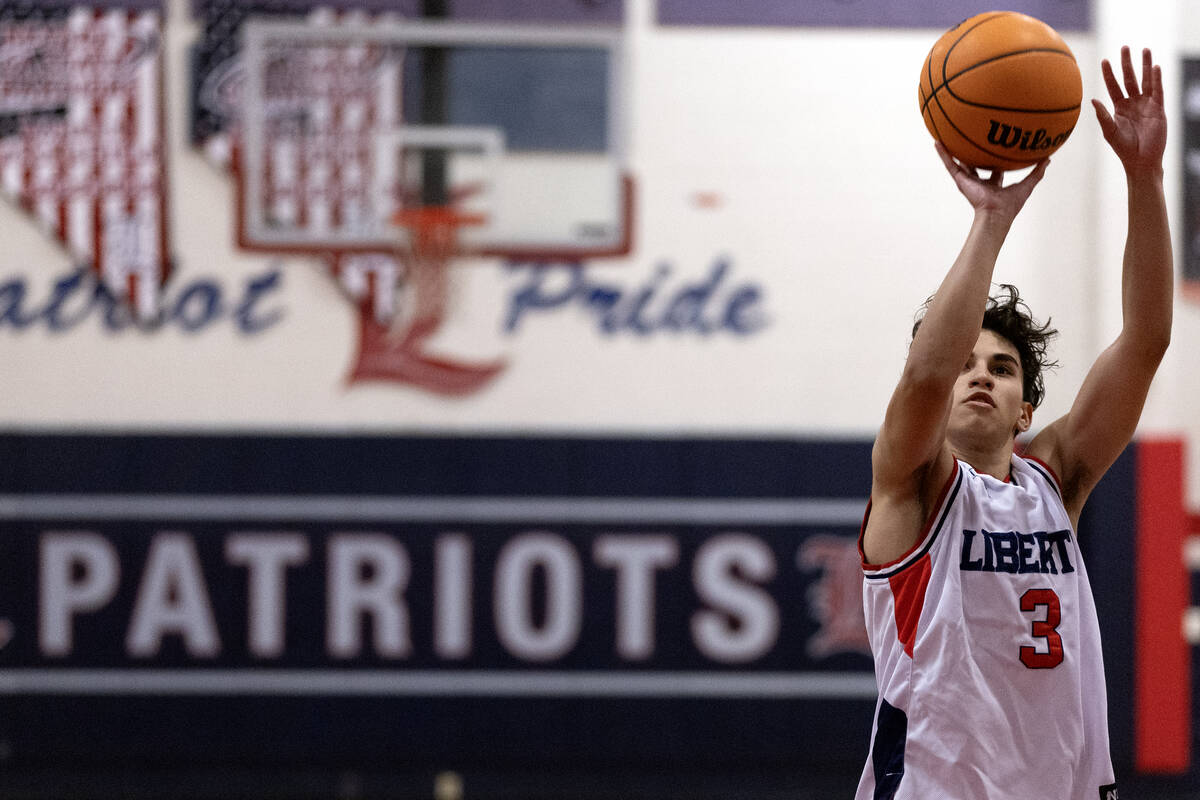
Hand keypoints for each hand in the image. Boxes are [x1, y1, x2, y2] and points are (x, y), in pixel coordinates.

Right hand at [935, 143, 1048, 219]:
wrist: (996, 214)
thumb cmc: (1010, 206)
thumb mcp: (1027, 185)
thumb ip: (1037, 173)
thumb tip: (1048, 160)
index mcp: (992, 184)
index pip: (992, 170)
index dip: (994, 160)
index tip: (993, 150)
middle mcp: (978, 182)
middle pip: (973, 165)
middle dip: (971, 155)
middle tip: (969, 140)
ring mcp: (968, 181)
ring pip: (957, 163)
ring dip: (951, 151)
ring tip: (945, 137)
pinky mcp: (960, 180)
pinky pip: (950, 164)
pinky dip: (943, 154)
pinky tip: (937, 142)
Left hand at [1093, 46, 1166, 174]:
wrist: (1141, 160)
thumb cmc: (1123, 148)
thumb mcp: (1110, 131)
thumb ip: (1102, 115)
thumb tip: (1092, 100)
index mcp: (1119, 108)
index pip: (1114, 86)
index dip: (1109, 74)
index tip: (1104, 60)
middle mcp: (1133, 103)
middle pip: (1130, 78)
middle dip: (1127, 63)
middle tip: (1125, 47)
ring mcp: (1147, 105)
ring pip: (1146, 81)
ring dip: (1145, 65)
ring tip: (1145, 49)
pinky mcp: (1159, 109)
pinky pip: (1158, 91)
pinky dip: (1157, 79)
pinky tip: (1155, 67)